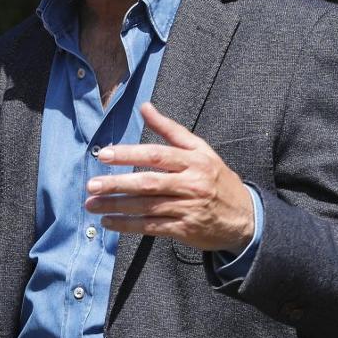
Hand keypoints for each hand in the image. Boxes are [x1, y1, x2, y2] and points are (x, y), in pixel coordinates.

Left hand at [83, 102, 254, 252]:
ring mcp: (188, 208)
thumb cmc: (217, 179)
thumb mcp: (201, 150)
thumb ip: (170, 130)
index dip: (129, 154)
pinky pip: (151, 227)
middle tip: (91, 185)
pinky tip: (109, 222)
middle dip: (117, 184)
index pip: (156, 155)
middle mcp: (191, 184)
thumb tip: (145, 107)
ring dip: (117, 206)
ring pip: (146, 206)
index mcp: (194, 161)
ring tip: (92, 204)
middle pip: (148, 182)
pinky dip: (128, 225)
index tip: (103, 155)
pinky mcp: (185, 229)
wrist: (246, 217)